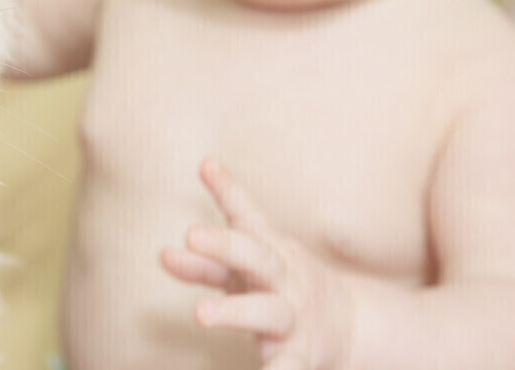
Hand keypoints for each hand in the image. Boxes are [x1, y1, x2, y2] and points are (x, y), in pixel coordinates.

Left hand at [160, 158, 354, 369]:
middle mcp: (284, 279)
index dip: (228, 190)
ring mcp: (294, 317)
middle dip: (225, 245)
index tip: (206, 165)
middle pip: (256, 256)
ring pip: (268, 312)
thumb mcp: (247, 271)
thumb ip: (205, 263)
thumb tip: (162, 254)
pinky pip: (292, 366)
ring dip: (234, 311)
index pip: (247, 217)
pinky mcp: (302, 356)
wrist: (351, 327)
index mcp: (270, 252)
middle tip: (190, 233)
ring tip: (200, 313)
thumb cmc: (282, 288)